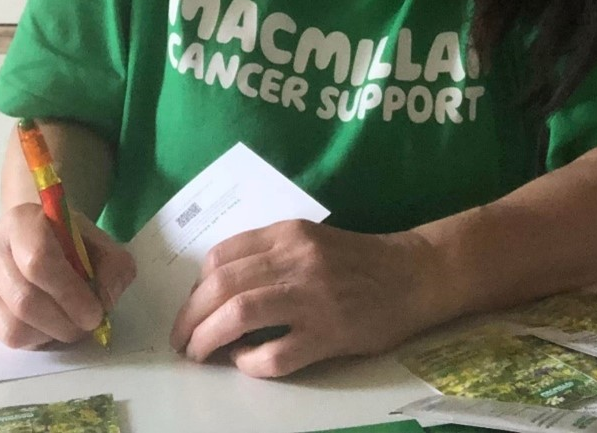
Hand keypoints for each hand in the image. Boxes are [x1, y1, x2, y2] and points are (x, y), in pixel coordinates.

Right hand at [0, 203, 135, 348]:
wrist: (36, 234)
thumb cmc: (69, 238)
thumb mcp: (101, 242)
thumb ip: (113, 265)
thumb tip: (106, 300)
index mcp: (22, 221)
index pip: (39, 261)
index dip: (69, 293)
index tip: (95, 313)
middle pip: (24, 299)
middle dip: (63, 321)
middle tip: (87, 326)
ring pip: (11, 325)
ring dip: (49, 334)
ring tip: (72, 327)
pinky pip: (2, 336)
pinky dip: (33, 339)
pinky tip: (51, 326)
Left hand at [169, 219, 442, 377]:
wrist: (413, 275)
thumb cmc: (358, 260)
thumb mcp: (310, 240)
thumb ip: (268, 254)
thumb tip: (216, 288)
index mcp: (289, 233)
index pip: (221, 255)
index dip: (195, 287)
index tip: (192, 307)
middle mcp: (297, 260)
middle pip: (222, 286)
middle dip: (190, 318)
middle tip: (183, 340)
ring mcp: (313, 297)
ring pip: (239, 315)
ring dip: (208, 339)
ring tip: (199, 354)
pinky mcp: (329, 334)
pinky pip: (275, 354)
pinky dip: (250, 363)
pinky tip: (247, 364)